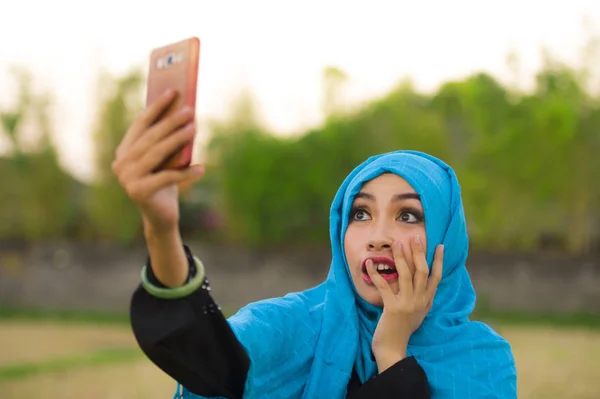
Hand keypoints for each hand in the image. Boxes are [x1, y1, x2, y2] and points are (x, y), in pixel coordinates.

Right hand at [111, 89, 204, 233]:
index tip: (173, 91)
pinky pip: (167, 178)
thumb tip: (185, 114)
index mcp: (124, 151)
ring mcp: (127, 178)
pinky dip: (186, 173)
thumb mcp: (166, 160)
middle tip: (190, 110)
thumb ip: (167, 141)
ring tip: (195, 129)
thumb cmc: (165, 183)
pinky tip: (202, 168)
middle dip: (171, 121)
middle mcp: (121, 163)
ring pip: (157, 154)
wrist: (161, 217)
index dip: (157, 107)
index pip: (141, 123)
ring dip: (178, 140)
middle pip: (150, 137)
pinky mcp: (139, 192)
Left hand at [367, 236, 442, 371]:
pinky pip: (384, 286)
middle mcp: (420, 301)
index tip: (440, 245)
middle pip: (422, 272)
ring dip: (401, 257)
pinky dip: (376, 273)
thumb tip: (420, 280)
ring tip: (397, 242)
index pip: (436, 277)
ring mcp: (407, 304)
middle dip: (419, 253)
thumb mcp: (417, 312)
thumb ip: (420, 297)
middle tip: (415, 236)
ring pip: (407, 275)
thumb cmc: (401, 329)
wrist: (393, 348)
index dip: (439, 261)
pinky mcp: (393, 308)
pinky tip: (369, 263)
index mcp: (426, 301)